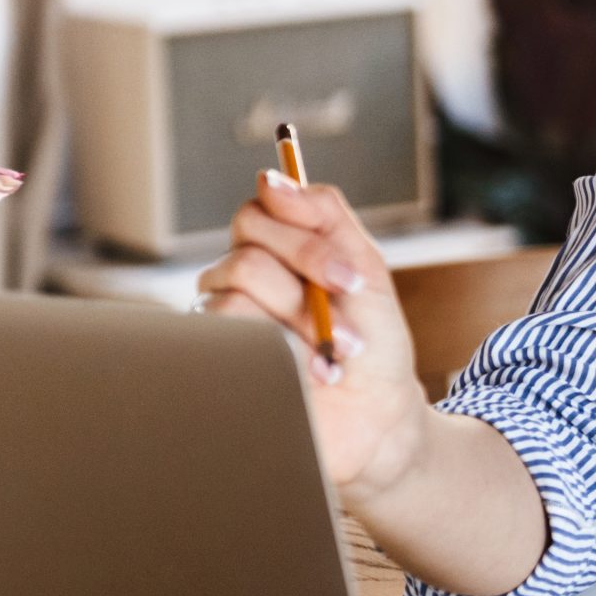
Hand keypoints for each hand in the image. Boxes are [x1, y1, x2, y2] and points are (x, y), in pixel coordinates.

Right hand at [194, 171, 428, 506]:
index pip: (261, 211)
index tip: (350, 273)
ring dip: (302, 321)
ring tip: (338, 354)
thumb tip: (273, 176)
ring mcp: (224, 320)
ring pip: (236, 288)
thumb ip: (326, 217)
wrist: (378, 419)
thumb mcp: (366, 271)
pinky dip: (284, 351)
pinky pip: (226, 333)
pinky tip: (315, 373)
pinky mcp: (217, 359)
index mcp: (276, 252)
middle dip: (309, 277)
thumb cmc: (374, 346)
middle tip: (351, 309)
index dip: (304, 235)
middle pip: (248, 248)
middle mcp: (241, 279)